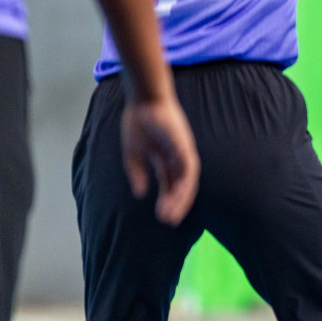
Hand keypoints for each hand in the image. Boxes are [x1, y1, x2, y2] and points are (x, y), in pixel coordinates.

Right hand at [121, 97, 198, 225]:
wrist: (143, 100)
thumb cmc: (138, 121)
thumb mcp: (133, 153)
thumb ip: (137, 173)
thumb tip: (141, 194)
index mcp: (164, 158)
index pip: (169, 184)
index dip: (167, 200)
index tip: (162, 217)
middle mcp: (177, 157)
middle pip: (180, 186)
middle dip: (176, 203)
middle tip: (169, 220)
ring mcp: (182, 151)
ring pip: (187, 181)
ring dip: (180, 198)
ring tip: (171, 213)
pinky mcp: (185, 146)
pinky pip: (189, 169)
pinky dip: (184, 183)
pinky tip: (178, 195)